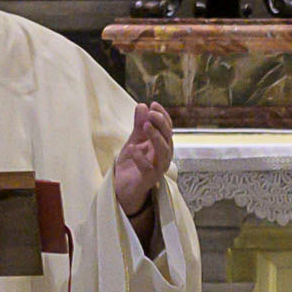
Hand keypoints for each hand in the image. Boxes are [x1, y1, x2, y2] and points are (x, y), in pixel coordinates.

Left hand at [112, 102, 174, 223]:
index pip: (168, 128)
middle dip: (161, 123)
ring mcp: (158, 169)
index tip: (153, 103)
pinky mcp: (148, 179)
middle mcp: (164, 156)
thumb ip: (139, 125)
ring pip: (163, 151)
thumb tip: (143, 105)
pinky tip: (132, 148)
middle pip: (168, 138)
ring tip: (145, 125)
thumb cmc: (132, 165)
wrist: (123, 188)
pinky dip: (140, 157)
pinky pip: (148, 168)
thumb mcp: (134, 140)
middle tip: (151, 113)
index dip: (163, 115)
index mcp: (162, 146)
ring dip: (156, 137)